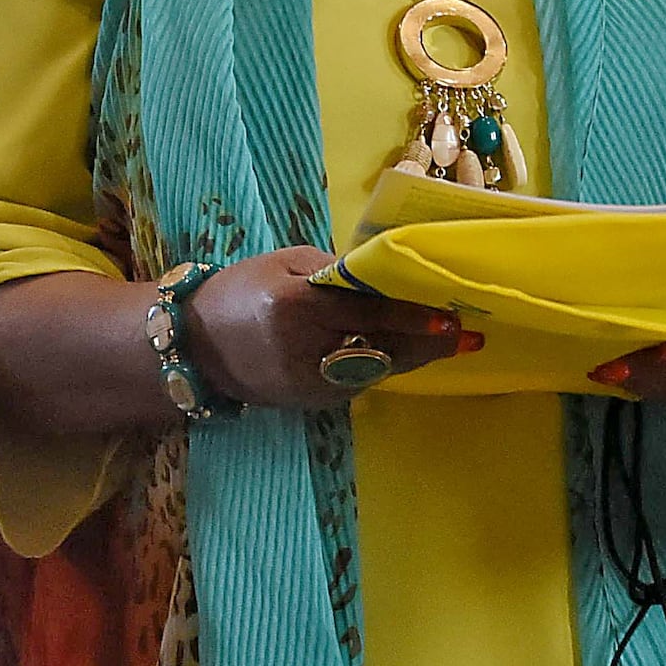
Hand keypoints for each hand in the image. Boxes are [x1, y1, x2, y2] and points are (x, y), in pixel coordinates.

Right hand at [181, 249, 476, 410]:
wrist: (195, 348)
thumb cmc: (242, 291)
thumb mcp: (284, 262)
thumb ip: (335, 269)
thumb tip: (386, 272)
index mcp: (296, 306)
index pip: (365, 314)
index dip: (409, 317)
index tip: (448, 318)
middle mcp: (306, 349)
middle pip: (381, 349)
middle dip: (428, 344)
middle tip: (469, 337)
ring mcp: (311, 382)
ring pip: (377, 370)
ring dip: (414, 356)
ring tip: (452, 342)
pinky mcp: (313, 402)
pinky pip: (361, 383)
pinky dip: (386, 366)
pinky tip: (409, 353)